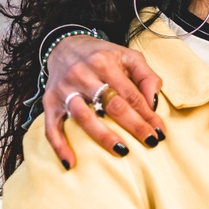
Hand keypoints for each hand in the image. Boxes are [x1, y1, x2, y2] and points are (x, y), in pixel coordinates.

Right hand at [44, 35, 164, 167]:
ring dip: (103, 137)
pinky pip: (51, 127)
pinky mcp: (49, 101)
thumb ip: (147, 76)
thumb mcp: (129, 57)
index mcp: (105, 63)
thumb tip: (154, 102)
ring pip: (83, 117)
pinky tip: (71, 162)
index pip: (131, 94)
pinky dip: (59, 146)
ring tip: (122, 152)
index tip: (159, 131)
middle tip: (150, 142)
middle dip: (134, 126)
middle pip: (111, 105)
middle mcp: (83, 75)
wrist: (66, 46)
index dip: (147, 114)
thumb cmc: (103, 55)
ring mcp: (64, 89)